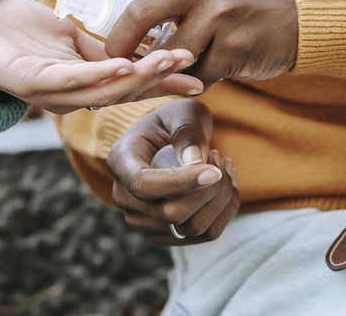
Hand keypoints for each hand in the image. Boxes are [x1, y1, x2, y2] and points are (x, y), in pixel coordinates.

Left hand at [0, 0, 203, 113]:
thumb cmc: (21, 32)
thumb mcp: (75, 43)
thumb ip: (106, 54)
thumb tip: (144, 58)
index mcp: (81, 88)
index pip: (130, 87)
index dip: (164, 83)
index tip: (199, 75)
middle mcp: (67, 98)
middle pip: (122, 92)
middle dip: (159, 79)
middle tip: (191, 64)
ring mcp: (48, 93)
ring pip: (101, 89)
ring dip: (138, 77)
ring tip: (168, 61)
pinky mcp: (28, 80)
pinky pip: (69, 79)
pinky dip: (98, 73)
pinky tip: (122, 64)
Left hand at [48, 0, 298, 89]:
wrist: (292, 22)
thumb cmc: (231, 8)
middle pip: (138, 12)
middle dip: (117, 45)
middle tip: (108, 65)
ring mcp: (220, 13)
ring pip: (168, 53)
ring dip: (159, 72)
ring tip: (158, 77)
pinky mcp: (237, 45)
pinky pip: (197, 75)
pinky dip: (190, 83)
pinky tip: (196, 79)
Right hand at [108, 98, 239, 244]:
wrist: (165, 141)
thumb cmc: (173, 121)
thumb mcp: (181, 112)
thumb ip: (187, 130)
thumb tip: (195, 162)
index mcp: (120, 161)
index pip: (143, 186)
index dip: (181, 182)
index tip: (215, 170)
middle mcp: (124, 197)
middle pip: (172, 214)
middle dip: (209, 189)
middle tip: (219, 158)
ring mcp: (142, 221)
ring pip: (193, 228)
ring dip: (221, 199)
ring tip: (224, 168)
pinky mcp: (165, 234)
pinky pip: (205, 234)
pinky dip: (224, 210)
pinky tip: (225, 185)